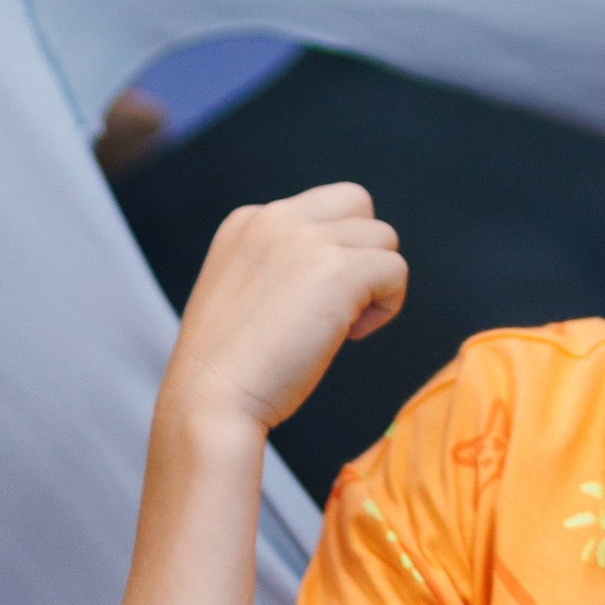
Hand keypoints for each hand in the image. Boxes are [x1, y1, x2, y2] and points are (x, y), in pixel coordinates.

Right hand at [162, 185, 407, 436]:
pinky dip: (387, 306)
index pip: (321, 207)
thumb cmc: (227, 368)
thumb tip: (338, 269)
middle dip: (360, 250)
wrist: (209, 401)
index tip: (307, 300)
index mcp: (248, 221)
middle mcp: (275, 218)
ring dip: (374, 282)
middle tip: (336, 304)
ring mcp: (306, 240)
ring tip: (341, 326)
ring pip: (383, 237)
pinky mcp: (337, 270)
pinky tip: (351, 336)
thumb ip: (280, 265)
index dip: (330, 253)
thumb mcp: (242, 292)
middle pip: (357, 203)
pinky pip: (395, 270)